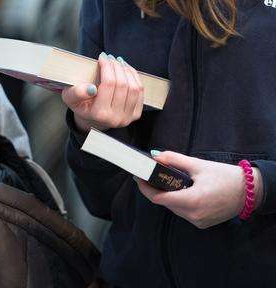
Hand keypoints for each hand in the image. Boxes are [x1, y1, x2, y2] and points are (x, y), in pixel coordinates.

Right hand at [62, 53, 143, 131]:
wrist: (92, 120)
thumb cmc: (80, 105)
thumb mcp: (70, 98)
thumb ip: (76, 93)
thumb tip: (91, 89)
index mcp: (99, 114)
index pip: (108, 84)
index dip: (107, 67)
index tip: (102, 57)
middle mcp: (116, 118)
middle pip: (122, 85)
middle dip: (117, 67)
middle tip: (110, 58)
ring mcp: (127, 117)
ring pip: (134, 87)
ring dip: (127, 70)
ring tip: (118, 62)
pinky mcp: (135, 114)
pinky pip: (140, 92)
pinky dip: (135, 77)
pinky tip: (126, 70)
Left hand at [135, 151, 263, 228]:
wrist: (250, 192)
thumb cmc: (227, 177)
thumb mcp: (199, 165)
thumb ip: (174, 160)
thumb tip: (155, 156)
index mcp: (191, 201)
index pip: (158, 198)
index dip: (145, 188)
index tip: (138, 177)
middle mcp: (193, 215)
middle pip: (164, 203)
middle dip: (155, 189)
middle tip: (147, 176)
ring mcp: (197, 221)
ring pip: (173, 208)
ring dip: (167, 196)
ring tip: (162, 181)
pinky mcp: (201, 223)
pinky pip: (183, 212)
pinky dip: (179, 202)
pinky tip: (179, 192)